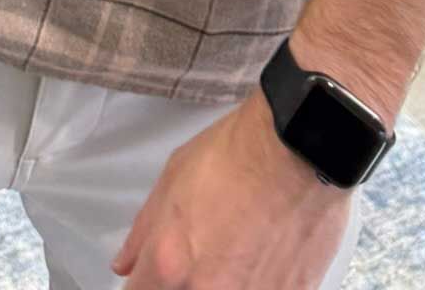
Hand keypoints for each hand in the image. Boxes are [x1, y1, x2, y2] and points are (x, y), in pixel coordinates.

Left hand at [112, 92, 352, 288]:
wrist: (298, 148)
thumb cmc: (237, 154)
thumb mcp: (173, 178)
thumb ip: (144, 230)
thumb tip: (126, 263)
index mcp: (169, 262)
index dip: (145, 281)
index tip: (153, 273)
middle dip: (184, 280)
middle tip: (204, 252)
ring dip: (224, 280)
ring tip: (237, 250)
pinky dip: (257, 282)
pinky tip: (263, 256)